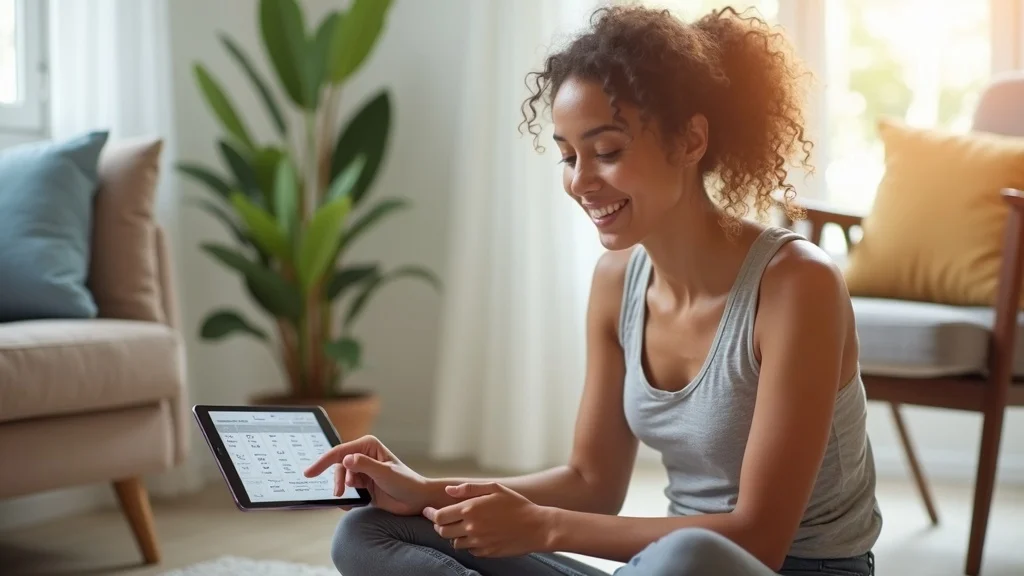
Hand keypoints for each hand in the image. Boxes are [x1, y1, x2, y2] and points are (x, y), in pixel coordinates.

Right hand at [303, 435, 431, 515]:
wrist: (417, 500)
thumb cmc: (406, 483)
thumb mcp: (385, 473)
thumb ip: (365, 465)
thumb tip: (346, 459)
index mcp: (368, 446)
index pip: (340, 452)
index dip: (323, 462)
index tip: (309, 473)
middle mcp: (363, 456)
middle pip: (338, 466)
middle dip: (337, 480)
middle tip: (339, 493)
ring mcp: (362, 471)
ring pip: (341, 479)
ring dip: (342, 489)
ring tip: (348, 499)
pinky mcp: (363, 486)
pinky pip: (346, 491)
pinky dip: (346, 498)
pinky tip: (352, 504)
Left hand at [422, 482, 554, 557]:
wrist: (536, 527)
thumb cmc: (516, 504)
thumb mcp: (494, 488)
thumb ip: (469, 489)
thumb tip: (448, 491)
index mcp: (470, 509)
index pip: (439, 516)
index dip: (430, 514)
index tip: (427, 511)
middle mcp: (471, 527)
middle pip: (442, 531)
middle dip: (440, 525)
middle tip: (444, 520)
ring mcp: (478, 542)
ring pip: (454, 542)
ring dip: (455, 535)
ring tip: (463, 526)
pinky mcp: (486, 552)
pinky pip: (469, 550)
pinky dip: (469, 544)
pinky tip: (477, 535)